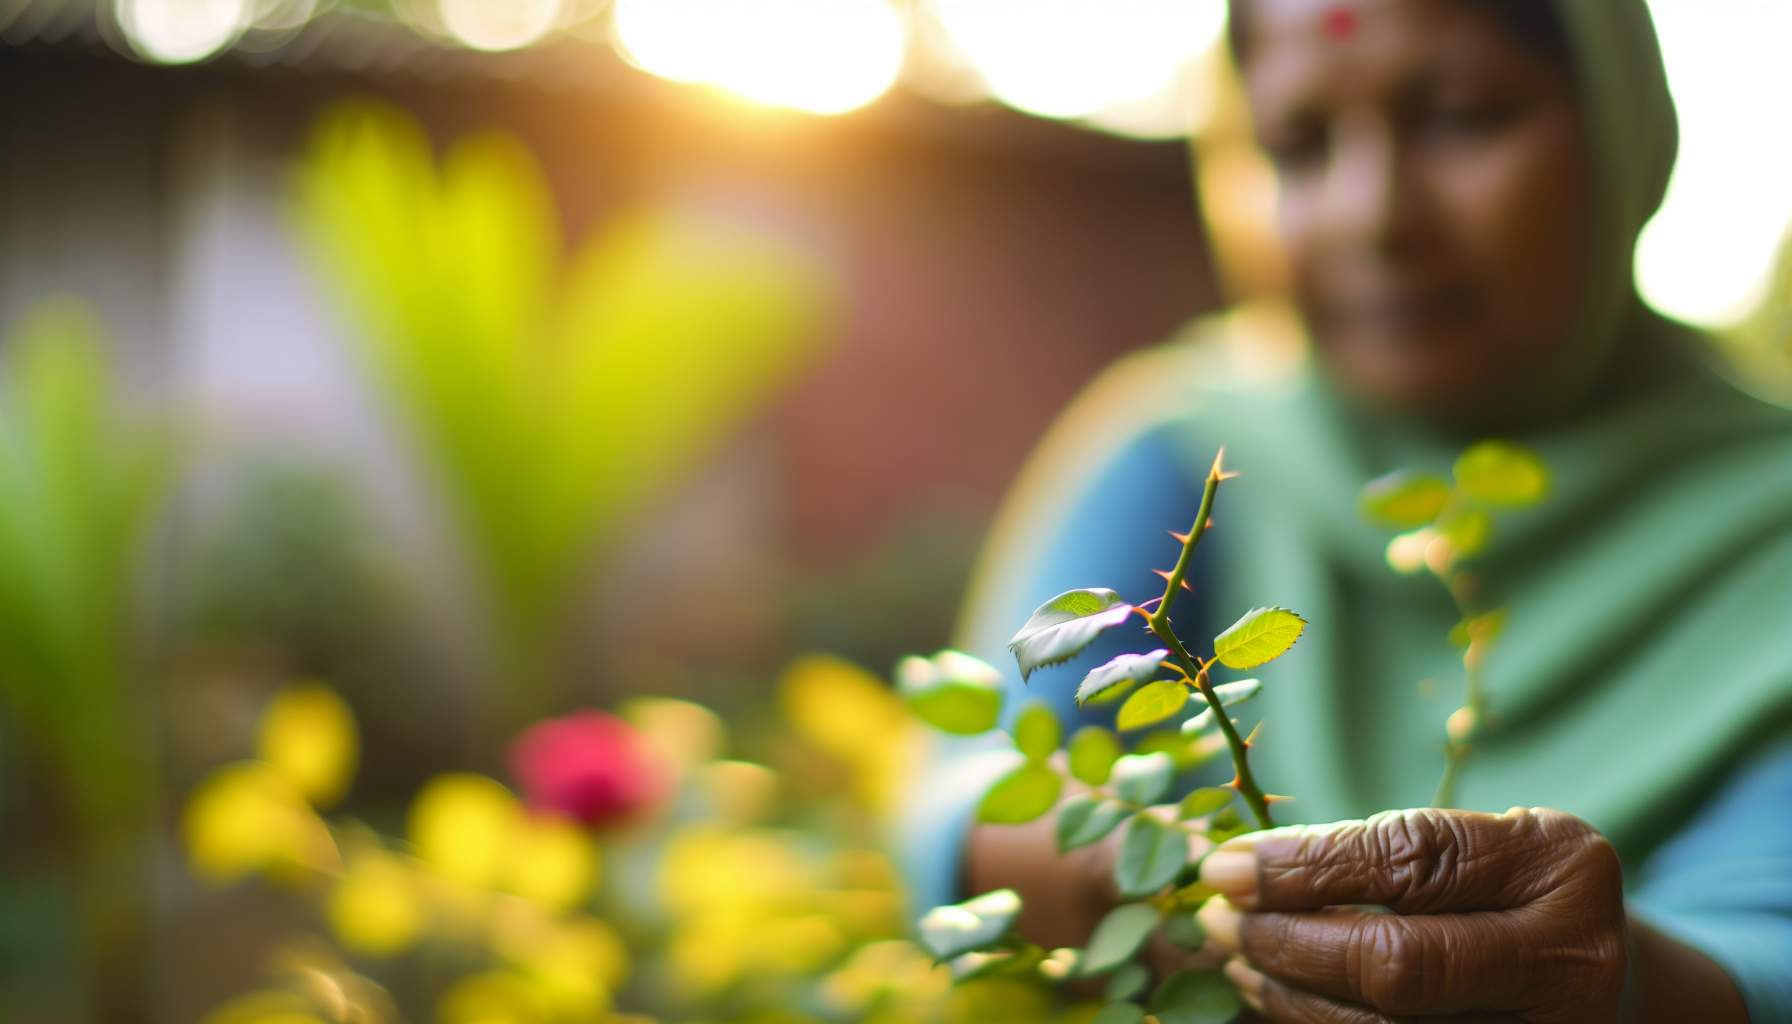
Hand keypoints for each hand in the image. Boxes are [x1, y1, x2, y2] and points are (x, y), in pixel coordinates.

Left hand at [1194, 807, 1627, 1022]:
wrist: (1592, 975)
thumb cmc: (1505, 892)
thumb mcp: (1473, 844)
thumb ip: (1381, 853)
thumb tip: (1235, 868)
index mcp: (1559, 865)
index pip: (1412, 861)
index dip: (1304, 866)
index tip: (1223, 866)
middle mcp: (1569, 960)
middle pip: (1398, 964)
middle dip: (1288, 941)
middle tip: (1218, 918)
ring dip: (1289, 995)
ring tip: (1235, 958)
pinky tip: (1275, 999)